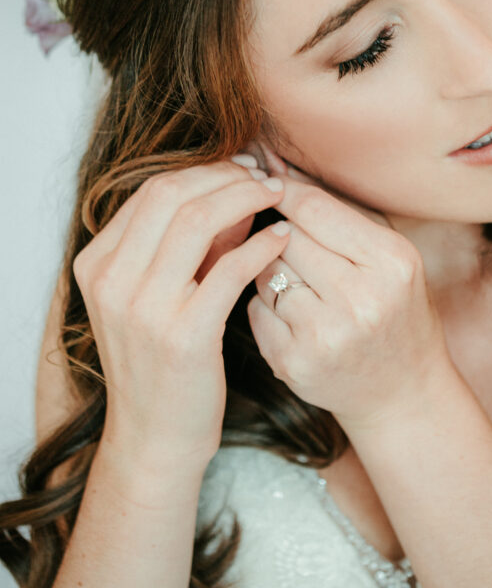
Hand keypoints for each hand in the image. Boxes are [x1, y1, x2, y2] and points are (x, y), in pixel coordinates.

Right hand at [72, 160, 288, 475]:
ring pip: (196, 220)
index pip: (152, 190)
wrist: (156, 437)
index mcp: (97, 264)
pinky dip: (261, 245)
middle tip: (265, 174)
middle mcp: (112, 281)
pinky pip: (229, 269)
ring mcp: (143, 309)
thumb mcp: (161, 291)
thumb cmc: (164, 359)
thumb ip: (193, 240)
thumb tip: (238, 186)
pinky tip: (282, 239)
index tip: (242, 165)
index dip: (204, 169)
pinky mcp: (183, 336)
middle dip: (225, 175)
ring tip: (279, 195)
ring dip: (245, 198)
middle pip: (171, 194)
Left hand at [238, 143, 451, 432]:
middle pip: (286, 237)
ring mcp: (324, 336)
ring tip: (298, 280)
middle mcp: (360, 300)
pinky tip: (292, 314)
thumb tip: (280, 166)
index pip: (317, 207)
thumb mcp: (391, 256)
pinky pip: (255, 310)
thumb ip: (341, 211)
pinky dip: (265, 305)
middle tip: (288, 238)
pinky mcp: (294, 364)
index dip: (286, 190)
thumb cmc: (396, 310)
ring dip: (269, 268)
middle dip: (278, 232)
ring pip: (264, 272)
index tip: (269, 182)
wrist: (403, 393)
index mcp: (391, 262)